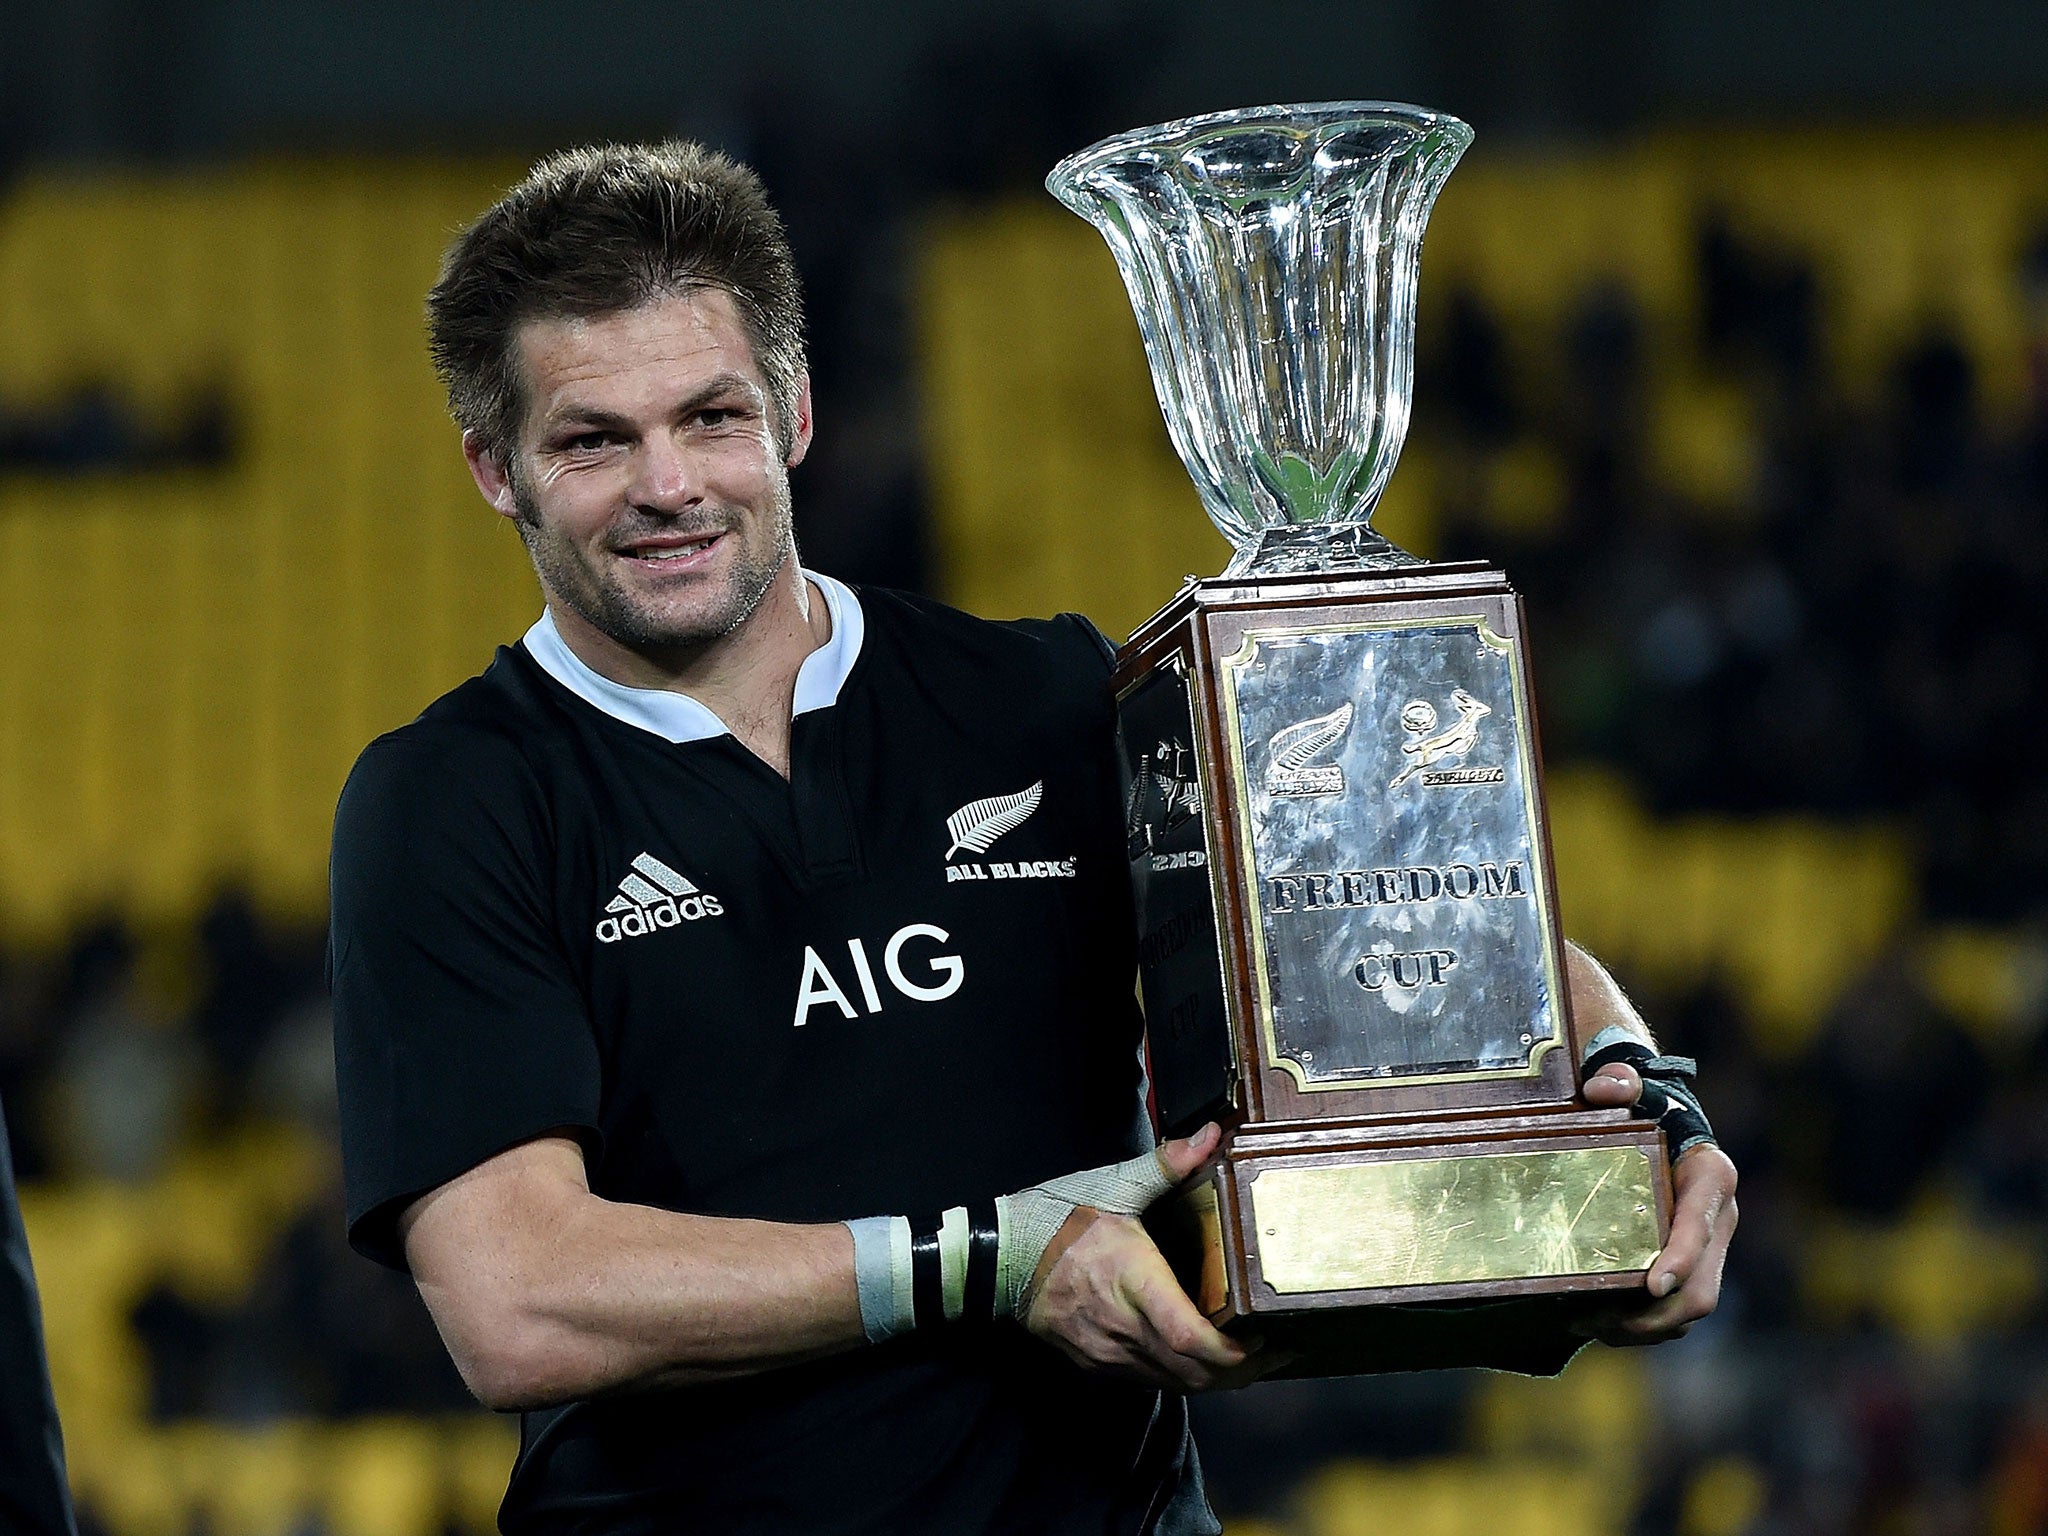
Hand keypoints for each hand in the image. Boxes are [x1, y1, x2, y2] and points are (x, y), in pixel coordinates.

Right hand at [1022, 1123, 1271, 1390]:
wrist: (998, 1256)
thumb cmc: (1054, 1219)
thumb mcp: (1112, 1185)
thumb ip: (1167, 1164)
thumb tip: (1210, 1135)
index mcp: (1132, 1281)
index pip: (1190, 1338)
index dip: (1234, 1350)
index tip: (1267, 1337)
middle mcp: (1122, 1327)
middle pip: (1194, 1374)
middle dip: (1242, 1370)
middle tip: (1277, 1350)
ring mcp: (1108, 1352)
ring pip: (1176, 1384)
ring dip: (1217, 1379)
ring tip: (1251, 1356)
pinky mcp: (1097, 1363)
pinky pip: (1152, 1381)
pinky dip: (1184, 1376)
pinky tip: (1202, 1357)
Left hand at [1582, 1064, 1738, 1342]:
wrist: (1668, 1121)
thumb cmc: (1647, 1105)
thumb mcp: (1633, 1085)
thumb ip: (1618, 1080)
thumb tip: (1602, 1090)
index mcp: (1712, 1178)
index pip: (1701, 1228)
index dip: (1681, 1259)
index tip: (1653, 1286)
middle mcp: (1720, 1220)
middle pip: (1702, 1288)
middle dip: (1656, 1315)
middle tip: (1601, 1322)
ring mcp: (1711, 1248)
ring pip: (1692, 1308)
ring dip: (1647, 1328)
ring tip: (1591, 1326)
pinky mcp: (1695, 1266)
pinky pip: (1678, 1310)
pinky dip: (1646, 1325)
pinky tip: (1601, 1323)